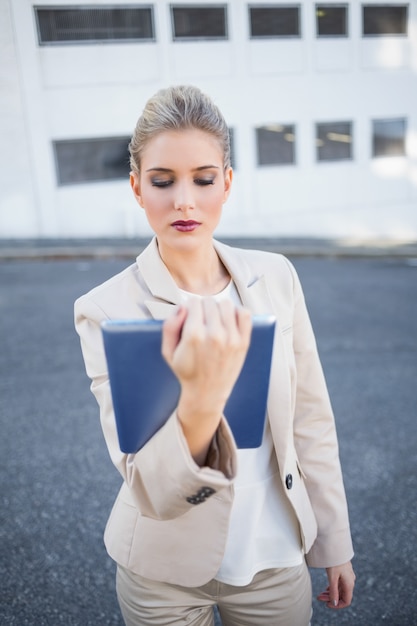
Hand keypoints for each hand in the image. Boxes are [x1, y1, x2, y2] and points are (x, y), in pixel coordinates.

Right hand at [162, 298, 251, 463]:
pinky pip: (244, 314)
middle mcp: (214, 335)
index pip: (194, 302)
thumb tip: (182, 307)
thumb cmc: (187, 372)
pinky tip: (229, 321)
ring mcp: (231, 339)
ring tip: (215, 320)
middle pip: (210, 302)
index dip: (190, 308)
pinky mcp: (243, 342)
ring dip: (219, 309)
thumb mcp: (168, 351)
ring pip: (226, 304)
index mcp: (193, 336)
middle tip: (201, 322)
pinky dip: (237, 313)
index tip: (190, 317)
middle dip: (203, 308)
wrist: (206, 393)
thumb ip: (169, 326)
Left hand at [317, 561, 355, 608]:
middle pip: (342, 595)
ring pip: (340, 590)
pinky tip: (326, 589)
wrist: (335, 546)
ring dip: (330, 593)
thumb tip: (334, 603)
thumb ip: (333, 591)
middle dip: (331, 599)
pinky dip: (332, 587)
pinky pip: (339, 584)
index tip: (327, 604)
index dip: (337, 605)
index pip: (346, 601)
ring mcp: (347, 577)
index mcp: (349, 584)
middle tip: (319, 598)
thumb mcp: (332, 577)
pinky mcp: (344, 573)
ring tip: (320, 595)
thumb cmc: (334, 561)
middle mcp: (350, 581)